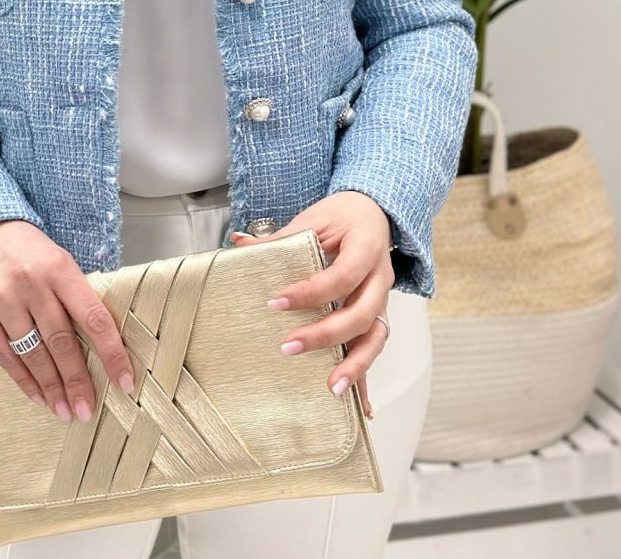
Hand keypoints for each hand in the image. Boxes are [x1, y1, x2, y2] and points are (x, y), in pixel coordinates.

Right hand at [0, 220, 133, 421]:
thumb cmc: (29, 252)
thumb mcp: (59, 261)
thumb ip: (77, 296)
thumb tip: (104, 346)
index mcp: (59, 268)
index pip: (93, 317)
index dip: (111, 353)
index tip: (124, 381)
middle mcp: (31, 283)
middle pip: (61, 342)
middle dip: (77, 381)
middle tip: (87, 409)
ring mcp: (2, 300)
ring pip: (33, 354)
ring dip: (52, 387)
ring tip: (64, 410)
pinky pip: (5, 357)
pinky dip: (24, 380)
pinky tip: (38, 395)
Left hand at [230, 191, 394, 418]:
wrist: (372, 213)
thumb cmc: (343, 216)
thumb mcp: (314, 218)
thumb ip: (281, 237)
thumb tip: (238, 243)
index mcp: (367, 247)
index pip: (342, 276)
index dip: (310, 292)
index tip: (276, 302)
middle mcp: (380, 278)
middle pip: (362, 314)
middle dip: (326, 335)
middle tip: (289, 346)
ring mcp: (382, 300)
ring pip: (376, 338)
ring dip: (355, 366)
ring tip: (330, 388)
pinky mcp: (378, 316)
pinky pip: (374, 348)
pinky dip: (366, 376)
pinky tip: (360, 407)